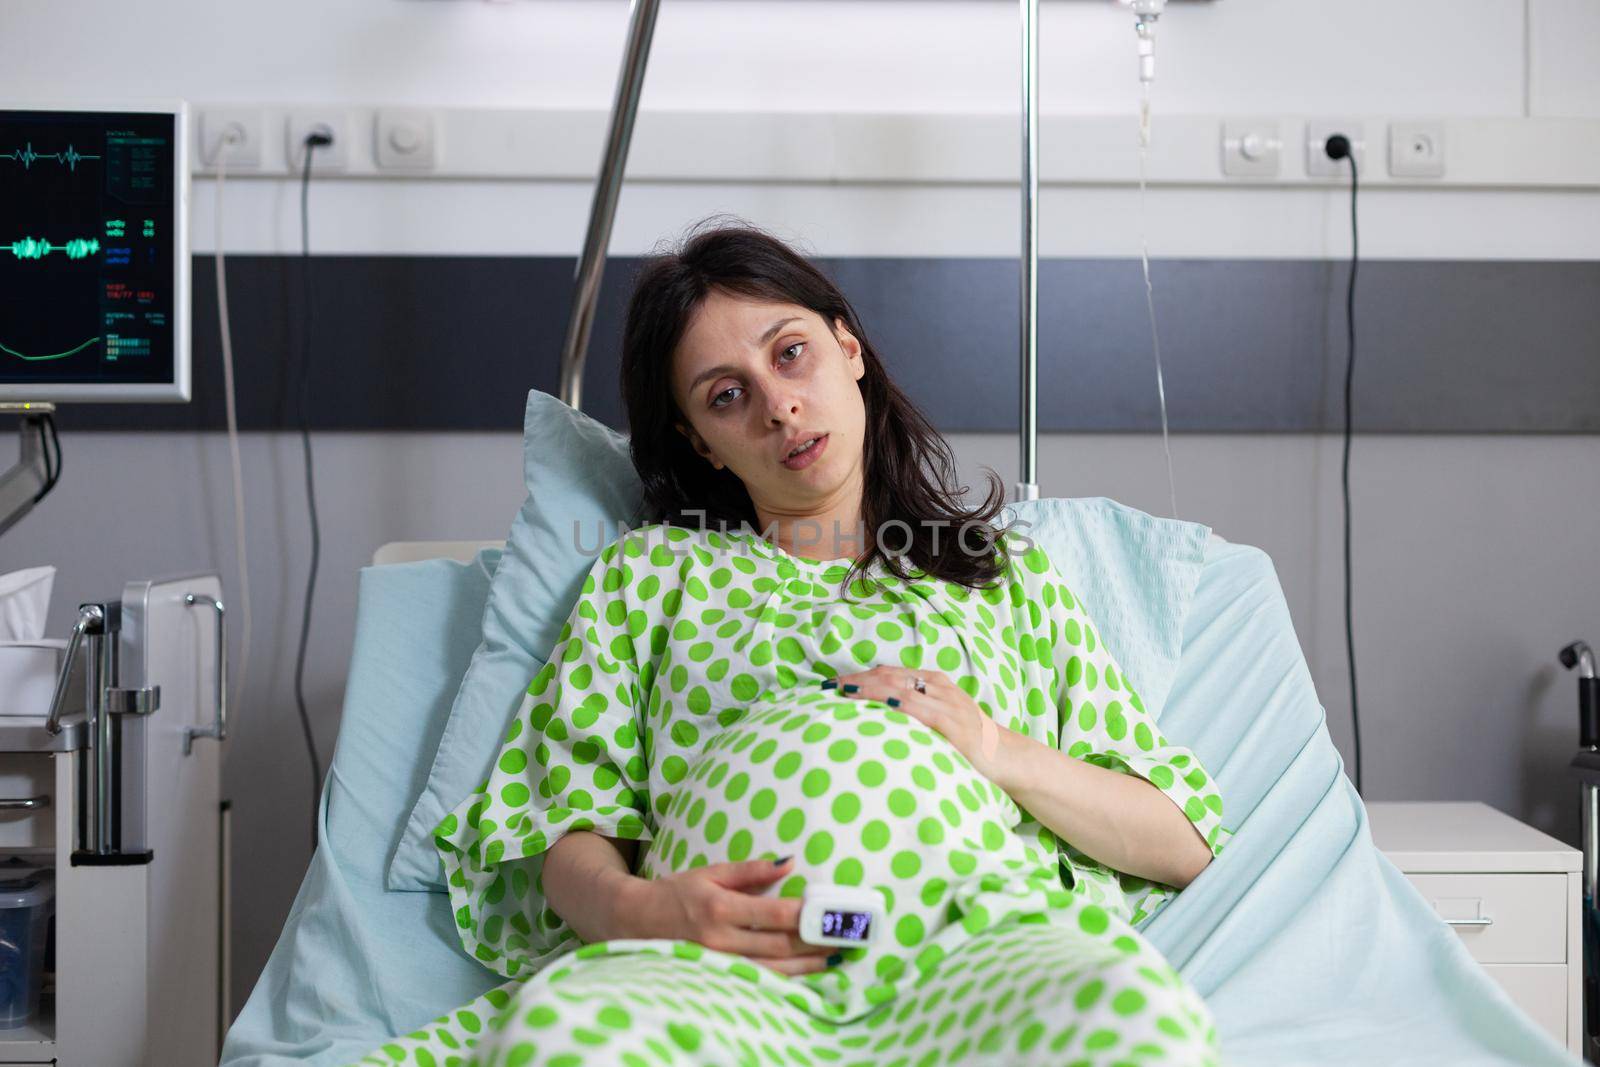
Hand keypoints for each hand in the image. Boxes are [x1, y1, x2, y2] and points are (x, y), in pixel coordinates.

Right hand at [623, 857, 837, 975]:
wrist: (634, 922)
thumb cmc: (676, 893)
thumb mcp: (710, 873)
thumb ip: (750, 870)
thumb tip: (790, 864)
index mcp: (720, 908)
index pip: (772, 914)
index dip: (804, 915)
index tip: (830, 911)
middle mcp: (720, 939)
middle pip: (778, 945)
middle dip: (814, 942)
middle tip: (844, 936)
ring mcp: (719, 963)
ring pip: (773, 969)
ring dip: (807, 965)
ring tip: (834, 956)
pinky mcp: (717, 976)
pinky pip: (758, 979)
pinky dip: (785, 978)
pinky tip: (806, 973)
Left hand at [831, 666, 1021, 789]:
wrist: (1006, 757)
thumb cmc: (969, 741)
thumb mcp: (938, 720)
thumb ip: (913, 714)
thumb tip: (878, 717)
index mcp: (933, 681)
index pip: (887, 672)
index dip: (858, 675)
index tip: (831, 683)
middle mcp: (938, 686)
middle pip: (888, 676)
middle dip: (855, 679)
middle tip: (826, 687)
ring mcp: (946, 703)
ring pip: (900, 689)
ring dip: (869, 689)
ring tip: (843, 691)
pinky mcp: (953, 723)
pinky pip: (922, 709)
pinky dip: (900, 705)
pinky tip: (883, 705)